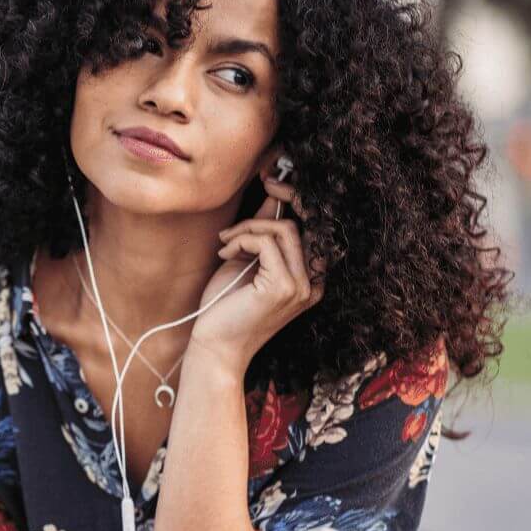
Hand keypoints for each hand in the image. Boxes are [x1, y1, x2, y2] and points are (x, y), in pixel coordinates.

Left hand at [190, 176, 325, 374]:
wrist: (214, 347)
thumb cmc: (226, 310)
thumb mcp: (246, 263)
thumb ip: (263, 234)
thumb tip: (275, 196)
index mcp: (309, 280)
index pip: (315, 230)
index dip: (298, 201)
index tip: (272, 183)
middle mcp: (313, 285)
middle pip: (299, 226)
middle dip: (263, 216)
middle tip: (232, 227)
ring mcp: (302, 287)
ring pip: (284, 231)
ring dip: (247, 230)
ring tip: (225, 245)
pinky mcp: (284, 288)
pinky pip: (266, 243)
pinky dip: (242, 241)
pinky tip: (225, 254)